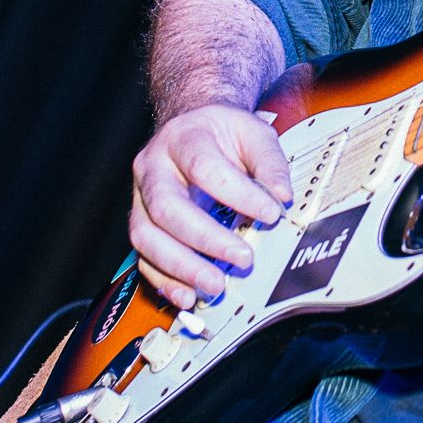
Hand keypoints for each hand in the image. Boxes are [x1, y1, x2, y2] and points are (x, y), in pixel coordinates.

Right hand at [130, 103, 294, 309]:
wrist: (191, 128)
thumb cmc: (221, 133)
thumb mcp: (252, 132)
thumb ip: (270, 162)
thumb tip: (281, 195)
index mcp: (181, 137)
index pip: (203, 166)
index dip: (237, 193)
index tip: (271, 213)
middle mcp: (152, 167)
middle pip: (167, 206)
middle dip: (206, 238)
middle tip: (243, 258)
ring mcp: (140, 198)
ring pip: (146, 236)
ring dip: (181, 266)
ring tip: (215, 284)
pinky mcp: (141, 224)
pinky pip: (143, 257)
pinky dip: (164, 280)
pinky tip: (188, 294)